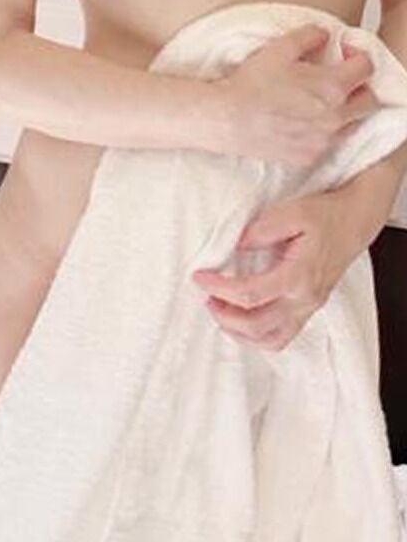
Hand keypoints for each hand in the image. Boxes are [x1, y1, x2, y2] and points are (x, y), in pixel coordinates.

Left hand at [191, 182, 380, 351]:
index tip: (199, 277)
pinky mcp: (308, 310)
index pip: (250, 294)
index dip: (219, 288)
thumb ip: (261, 230)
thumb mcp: (292, 212)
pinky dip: (257, 336)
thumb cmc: (324, 216)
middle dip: (224, 315)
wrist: (353, 223)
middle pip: (257, 325)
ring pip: (270, 341)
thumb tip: (235, 246)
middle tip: (206, 297)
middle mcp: (305, 300)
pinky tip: (241, 321)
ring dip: (239, 332)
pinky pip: (280, 338)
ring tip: (220, 312)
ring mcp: (308, 308)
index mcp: (299, 276)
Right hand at [212, 24, 379, 165]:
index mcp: (332, 88)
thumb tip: (325, 36)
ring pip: (350, 127)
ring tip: (319, 104)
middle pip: (368, 102)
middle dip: (359, 88)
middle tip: (339, 80)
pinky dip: (322, 133)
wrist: (227, 120)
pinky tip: (302, 123)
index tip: (344, 53)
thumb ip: (310, 36)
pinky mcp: (307, 158)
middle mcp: (334, 118)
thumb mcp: (280, 48)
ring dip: (343, 113)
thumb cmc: (250, 85)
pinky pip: (326, 145)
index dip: (357, 55)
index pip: (366, 68)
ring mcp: (322, 142)